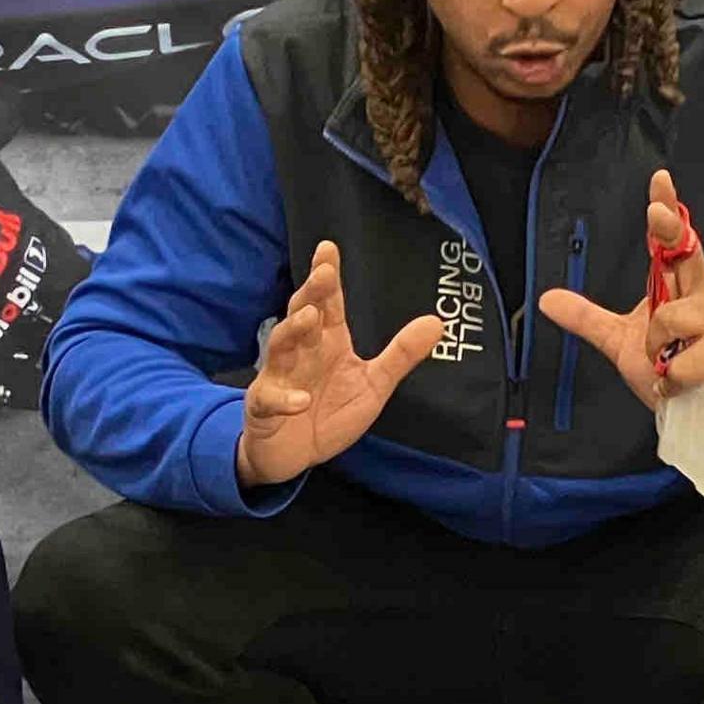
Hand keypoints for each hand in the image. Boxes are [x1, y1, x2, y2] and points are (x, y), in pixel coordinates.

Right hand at [236, 242, 443, 489]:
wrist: (293, 454)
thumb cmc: (328, 411)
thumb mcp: (373, 384)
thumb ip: (401, 354)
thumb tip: (437, 321)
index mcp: (327, 342)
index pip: (328, 303)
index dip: (327, 276)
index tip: (329, 248)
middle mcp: (301, 352)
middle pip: (301, 315)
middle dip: (311, 294)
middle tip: (323, 274)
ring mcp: (279, 377)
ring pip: (280, 347)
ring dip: (293, 332)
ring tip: (309, 318)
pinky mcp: (265, 408)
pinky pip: (271, 399)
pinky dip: (284, 399)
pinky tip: (300, 400)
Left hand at [536, 171, 703, 450]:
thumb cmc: (671, 371)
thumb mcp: (621, 343)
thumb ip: (590, 319)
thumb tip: (547, 299)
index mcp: (680, 290)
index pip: (672, 243)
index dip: (667, 210)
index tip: (659, 180)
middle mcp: (702, 299)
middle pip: (687, 255)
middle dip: (671, 233)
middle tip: (657, 216)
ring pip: (671, 320)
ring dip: (656, 350)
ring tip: (664, 367)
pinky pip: (682, 362)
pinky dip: (671, 379)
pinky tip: (677, 386)